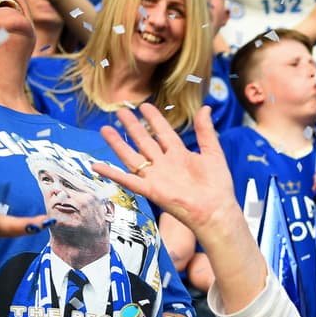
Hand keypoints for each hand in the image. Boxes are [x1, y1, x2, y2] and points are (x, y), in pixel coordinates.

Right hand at [92, 104, 240, 237]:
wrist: (215, 210)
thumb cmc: (218, 185)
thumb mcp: (213, 153)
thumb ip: (205, 131)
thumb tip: (206, 108)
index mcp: (180, 154)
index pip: (163, 132)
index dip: (154, 119)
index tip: (144, 106)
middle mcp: (164, 164)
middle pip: (144, 141)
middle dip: (132, 126)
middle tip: (120, 111)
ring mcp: (156, 177)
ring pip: (132, 157)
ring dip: (118, 144)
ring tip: (105, 130)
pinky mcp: (150, 190)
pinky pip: (128, 180)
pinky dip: (112, 174)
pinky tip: (97, 166)